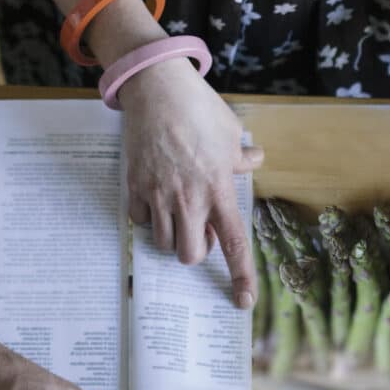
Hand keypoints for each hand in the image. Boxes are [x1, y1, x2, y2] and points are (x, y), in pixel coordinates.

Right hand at [117, 61, 262, 307]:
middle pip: (189, 255)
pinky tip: (155, 198)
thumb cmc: (197, 108)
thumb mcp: (230, 131)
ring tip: (177, 212)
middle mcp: (189, 199)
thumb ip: (241, 156)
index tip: (243, 301)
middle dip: (195, 251)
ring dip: (172, 235)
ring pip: (163, 242)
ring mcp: (159, 194)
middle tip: (199, 230)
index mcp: (218, 189)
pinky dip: (149, 218)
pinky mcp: (135, 186)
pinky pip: (140, 221)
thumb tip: (254, 160)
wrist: (157, 88)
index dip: (241, 277)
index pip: (234, 244)